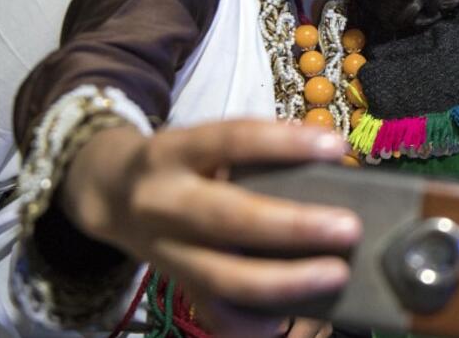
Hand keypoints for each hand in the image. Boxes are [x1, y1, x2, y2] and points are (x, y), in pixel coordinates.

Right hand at [58, 120, 361, 336]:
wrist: (110, 193)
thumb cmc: (184, 163)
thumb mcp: (204, 141)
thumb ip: (254, 153)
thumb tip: (332, 163)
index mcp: (175, 152)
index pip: (231, 139)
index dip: (283, 143)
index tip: (335, 147)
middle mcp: (163, 201)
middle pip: (228, 217)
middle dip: (293, 226)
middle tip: (348, 227)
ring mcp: (165, 251)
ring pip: (222, 275)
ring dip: (284, 280)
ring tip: (334, 274)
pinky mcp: (174, 283)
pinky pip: (212, 312)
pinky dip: (250, 322)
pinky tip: (285, 320)